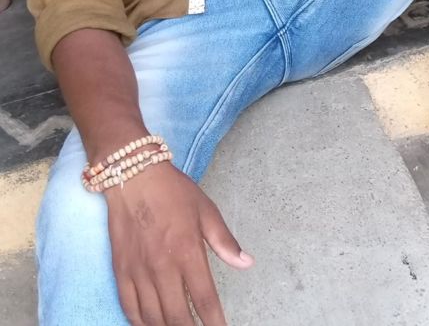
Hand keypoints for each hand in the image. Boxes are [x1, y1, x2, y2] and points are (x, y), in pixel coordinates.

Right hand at [106, 162, 252, 324]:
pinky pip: (130, 308)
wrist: (133, 177)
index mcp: (187, 251)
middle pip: (177, 317)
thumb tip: (246, 263)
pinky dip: (141, 322)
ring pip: (153, 318)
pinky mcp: (121, 271)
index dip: (215, 322)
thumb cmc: (172, 192)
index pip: (204, 299)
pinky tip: (151, 324)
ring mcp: (139, 271)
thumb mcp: (206, 211)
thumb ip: (225, 241)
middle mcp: (162, 266)